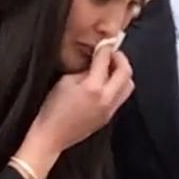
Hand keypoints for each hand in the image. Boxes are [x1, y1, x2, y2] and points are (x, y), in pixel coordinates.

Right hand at [15, 46, 133, 177]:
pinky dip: (118, 85)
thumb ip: (85, 69)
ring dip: (122, 73)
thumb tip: (96, 61)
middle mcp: (106, 99)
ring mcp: (110, 110)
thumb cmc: (53, 108)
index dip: (106, 47)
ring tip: (109, 68)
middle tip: (110, 53)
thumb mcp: (65, 82)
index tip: (105, 41)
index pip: (106, 60)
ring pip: (128, 86)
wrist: (51, 137)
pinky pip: (121, 97)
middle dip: (120, 59)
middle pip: (126, 72)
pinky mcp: (108, 117)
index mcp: (93, 87)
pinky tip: (105, 83)